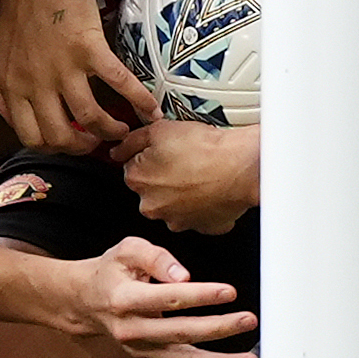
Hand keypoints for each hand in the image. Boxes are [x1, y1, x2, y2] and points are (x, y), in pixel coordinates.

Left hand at [0, 0, 150, 151]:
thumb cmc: (14, 12)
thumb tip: (8, 114)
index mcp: (13, 88)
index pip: (31, 137)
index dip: (53, 147)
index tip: (68, 143)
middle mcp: (37, 84)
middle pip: (62, 136)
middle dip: (82, 147)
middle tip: (95, 143)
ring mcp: (64, 68)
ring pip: (90, 118)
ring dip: (110, 130)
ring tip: (121, 130)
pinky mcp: (89, 49)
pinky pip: (119, 82)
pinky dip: (140, 100)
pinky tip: (152, 111)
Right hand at [66, 237, 255, 357]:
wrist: (87, 302)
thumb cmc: (112, 271)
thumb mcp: (127, 249)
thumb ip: (156, 257)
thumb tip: (184, 275)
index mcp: (124, 299)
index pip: (168, 298)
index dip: (200, 295)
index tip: (229, 291)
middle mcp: (132, 330)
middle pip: (180, 334)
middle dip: (218, 328)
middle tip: (248, 319)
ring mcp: (141, 351)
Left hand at [121, 115, 261, 234]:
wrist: (241, 165)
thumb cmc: (205, 149)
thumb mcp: (159, 130)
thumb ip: (131, 141)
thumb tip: (117, 149)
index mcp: (139, 181)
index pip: (133, 169)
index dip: (151, 157)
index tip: (165, 153)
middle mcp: (154, 207)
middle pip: (153, 190)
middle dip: (165, 178)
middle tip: (186, 161)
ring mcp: (179, 220)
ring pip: (176, 205)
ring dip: (184, 193)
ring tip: (201, 174)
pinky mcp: (203, 227)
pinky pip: (200, 215)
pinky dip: (205, 205)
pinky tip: (212, 189)